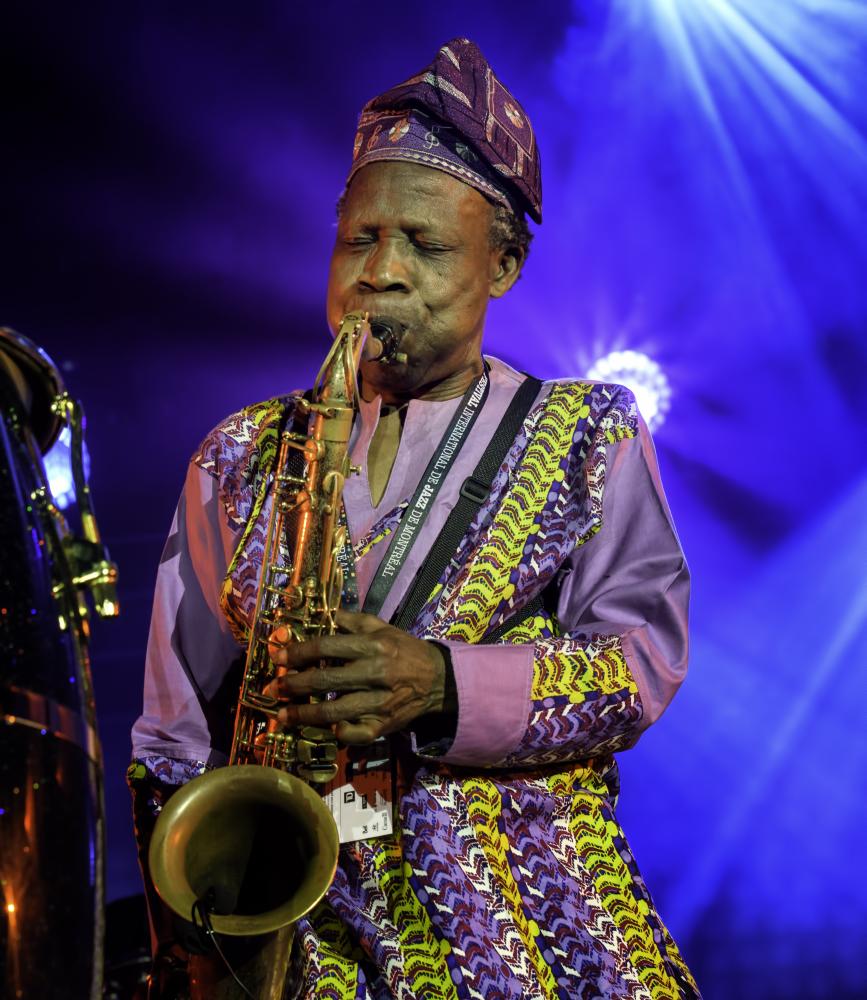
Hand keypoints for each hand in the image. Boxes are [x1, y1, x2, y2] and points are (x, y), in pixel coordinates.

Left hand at [268, 610, 448, 743]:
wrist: (437, 679)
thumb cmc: (404, 649)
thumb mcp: (382, 627)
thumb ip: (352, 621)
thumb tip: (323, 613)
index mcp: (373, 645)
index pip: (328, 647)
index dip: (299, 652)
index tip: (279, 657)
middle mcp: (375, 672)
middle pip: (326, 680)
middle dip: (295, 685)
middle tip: (274, 688)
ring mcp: (380, 701)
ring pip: (337, 710)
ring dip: (305, 714)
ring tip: (283, 715)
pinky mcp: (385, 724)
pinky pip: (358, 732)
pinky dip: (340, 732)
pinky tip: (327, 729)